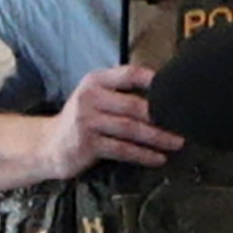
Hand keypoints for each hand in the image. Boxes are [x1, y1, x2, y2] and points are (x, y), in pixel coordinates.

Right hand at [64, 66, 182, 171]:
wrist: (49, 144)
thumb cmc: (82, 119)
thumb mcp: (95, 97)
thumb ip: (120, 92)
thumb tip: (160, 94)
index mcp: (95, 81)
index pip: (128, 74)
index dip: (152, 80)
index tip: (176, 88)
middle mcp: (90, 98)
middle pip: (134, 105)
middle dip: (161, 116)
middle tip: (183, 123)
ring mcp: (88, 121)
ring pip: (130, 129)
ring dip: (157, 137)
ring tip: (177, 142)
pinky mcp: (88, 144)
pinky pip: (122, 150)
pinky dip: (143, 155)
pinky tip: (158, 158)